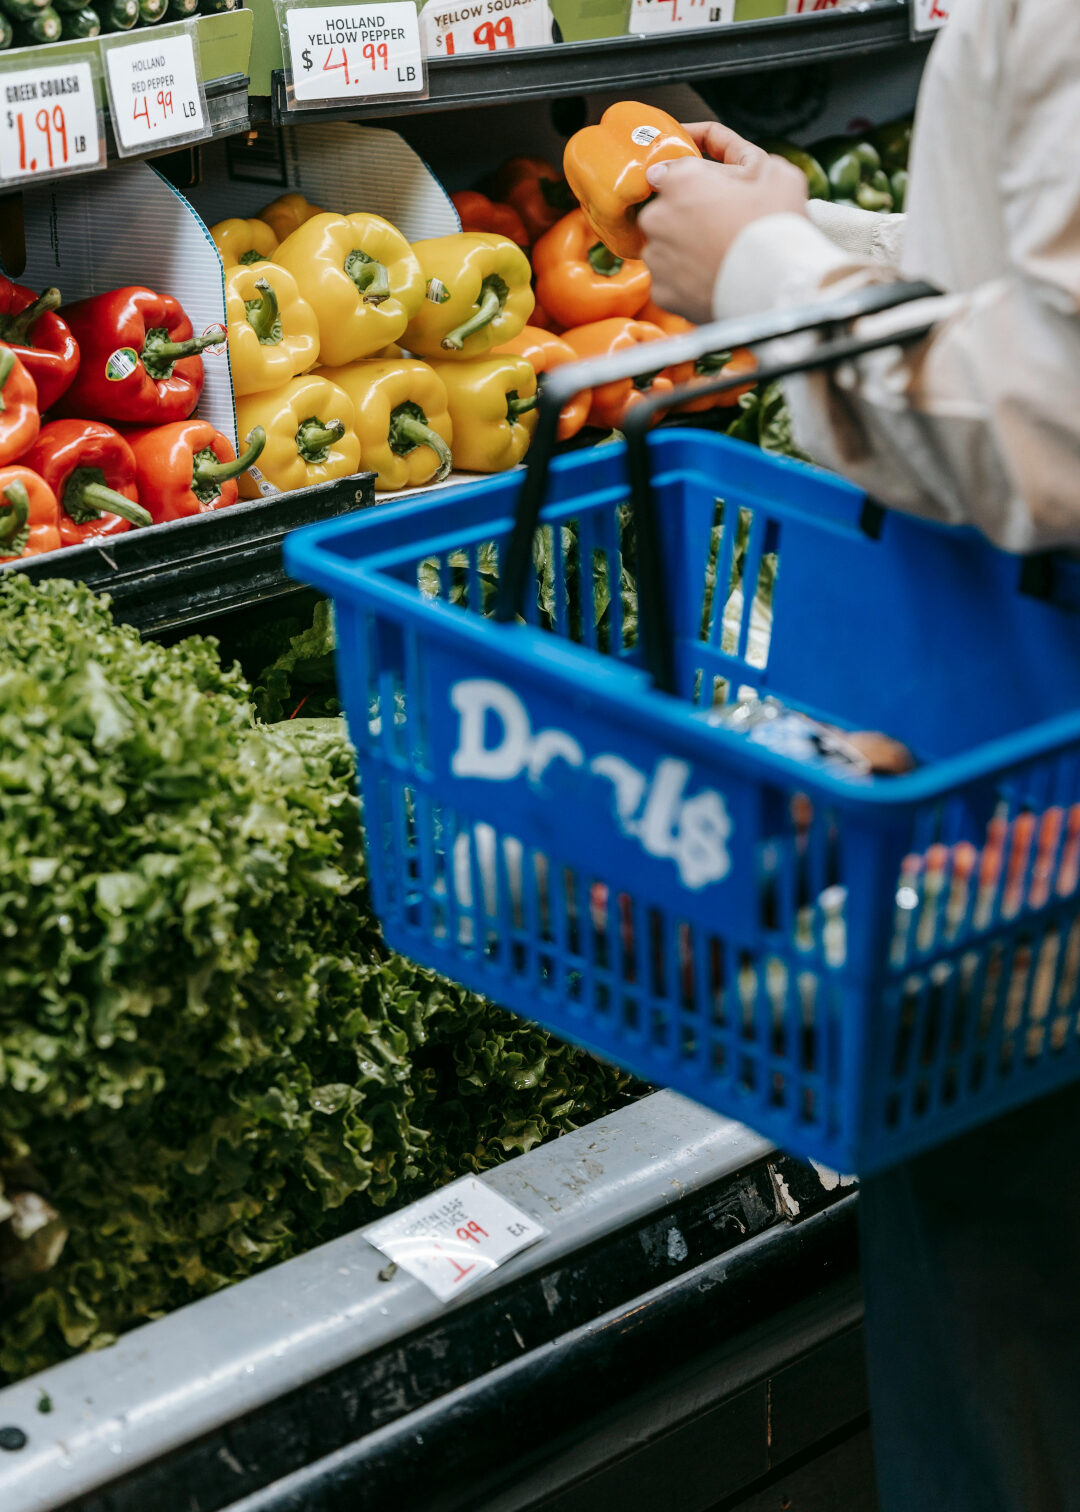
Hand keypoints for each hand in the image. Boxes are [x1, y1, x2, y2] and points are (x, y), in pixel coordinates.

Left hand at [638, 121, 807, 322]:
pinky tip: (712, 278)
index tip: (709, 189)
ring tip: (719, 255)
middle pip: (666, 210)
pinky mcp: (661, 293)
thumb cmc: (776, 227)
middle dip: (688, 215)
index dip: (695, 179)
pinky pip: (669, 280)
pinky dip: (686, 280)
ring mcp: (657, 259)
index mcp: (680, 181)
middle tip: (722, 226)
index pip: (672, 171)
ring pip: (665, 247)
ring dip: (685, 248)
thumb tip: (725, 163)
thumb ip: (742, 156)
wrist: (777, 289)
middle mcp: (657, 218)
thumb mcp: (773, 171)